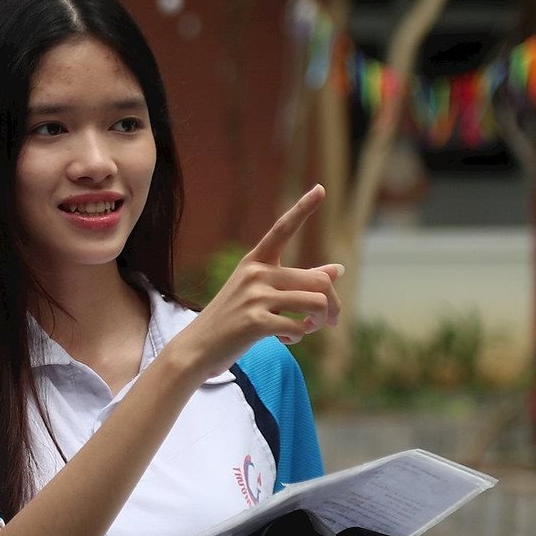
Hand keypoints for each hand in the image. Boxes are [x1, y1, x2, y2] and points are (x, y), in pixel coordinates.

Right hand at [168, 185, 342, 379]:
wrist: (197, 347)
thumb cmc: (232, 319)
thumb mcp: (261, 293)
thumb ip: (298, 281)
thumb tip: (338, 270)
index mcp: (255, 261)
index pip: (282, 229)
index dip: (303, 208)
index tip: (321, 188)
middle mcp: (255, 273)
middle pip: (318, 280)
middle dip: (332, 304)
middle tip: (332, 320)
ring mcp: (255, 297)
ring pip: (315, 303)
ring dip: (318, 322)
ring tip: (305, 328)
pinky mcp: (256, 322)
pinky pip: (298, 328)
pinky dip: (297, 337)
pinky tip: (284, 338)